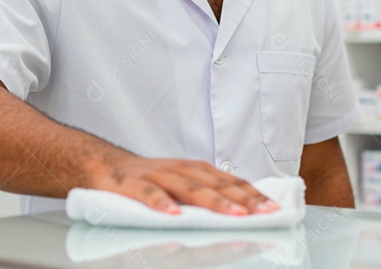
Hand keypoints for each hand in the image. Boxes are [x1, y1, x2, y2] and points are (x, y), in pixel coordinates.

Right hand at [88, 155, 280, 215]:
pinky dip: (161, 204)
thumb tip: (243, 206)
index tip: (273, 207)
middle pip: (216, 185)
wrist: (106, 165)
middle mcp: (180, 170)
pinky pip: (149, 194)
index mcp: (195, 170)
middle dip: (242, 199)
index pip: (230, 182)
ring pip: (189, 189)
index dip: (252, 194)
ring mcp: (157, 176)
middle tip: (264, 213)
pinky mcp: (133, 185)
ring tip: (234, 214)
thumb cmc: (149, 178)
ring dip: (214, 201)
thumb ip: (207, 191)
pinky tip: (173, 215)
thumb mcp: (182, 181)